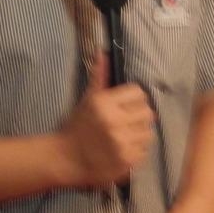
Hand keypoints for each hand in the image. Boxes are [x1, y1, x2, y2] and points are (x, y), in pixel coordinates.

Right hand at [59, 51, 154, 187]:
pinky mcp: (126, 160)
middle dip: (139, 115)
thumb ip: (99, 76)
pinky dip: (137, 149)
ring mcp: (121, 142)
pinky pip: (145, 150)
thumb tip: (102, 51)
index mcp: (104, 103)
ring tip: (126, 135)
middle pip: (148, 112)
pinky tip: (124, 148)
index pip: (138, 93)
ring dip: (140, 133)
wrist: (65, 159)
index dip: (134, 99)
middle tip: (128, 121)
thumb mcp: (87, 99)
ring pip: (148, 132)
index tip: (126, 106)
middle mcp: (114, 121)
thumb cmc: (77, 126)